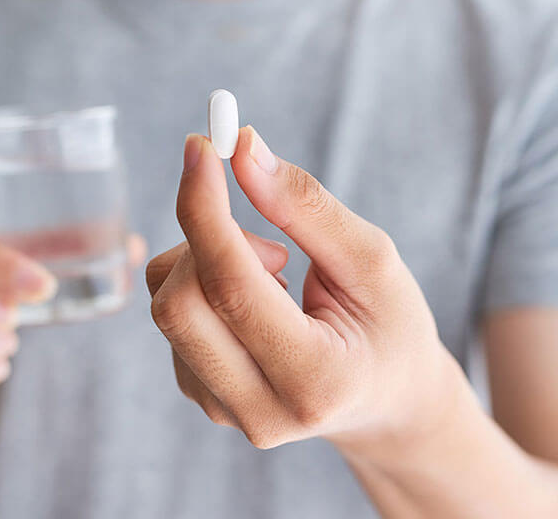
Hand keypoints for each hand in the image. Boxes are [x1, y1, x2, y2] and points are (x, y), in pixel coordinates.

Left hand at [146, 128, 458, 449]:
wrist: (389, 401)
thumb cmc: (391, 325)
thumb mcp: (373, 260)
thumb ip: (306, 206)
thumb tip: (242, 150)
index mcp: (315, 379)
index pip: (231, 288)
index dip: (205, 210)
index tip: (200, 146)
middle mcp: (260, 411)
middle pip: (178, 304)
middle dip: (207, 238)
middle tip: (271, 235)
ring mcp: (223, 411)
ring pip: (167, 305)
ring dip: (210, 262)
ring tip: (280, 276)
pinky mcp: (201, 397)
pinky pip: (172, 318)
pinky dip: (205, 284)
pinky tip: (260, 301)